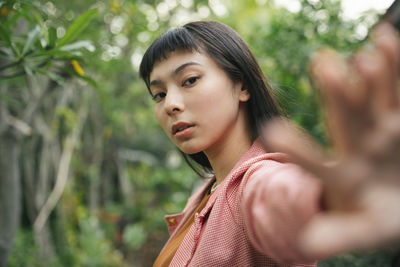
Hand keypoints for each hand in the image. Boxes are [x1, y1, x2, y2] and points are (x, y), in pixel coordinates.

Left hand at [263, 23, 399, 258]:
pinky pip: (397, 92)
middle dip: (336, 95)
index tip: (273, 131)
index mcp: (341, 175)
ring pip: (372, 99)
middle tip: (322, 65)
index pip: (315, 162)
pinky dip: (394, 68)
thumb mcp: (364, 231)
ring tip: (364, 54)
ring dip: (370, 77)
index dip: (298, 149)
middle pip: (344, 119)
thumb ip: (337, 235)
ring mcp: (382, 130)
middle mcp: (356, 147)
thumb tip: (304, 245)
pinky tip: (386, 39)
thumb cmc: (379, 219)